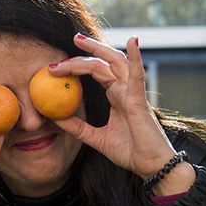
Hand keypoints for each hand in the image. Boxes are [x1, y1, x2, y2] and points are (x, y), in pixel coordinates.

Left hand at [50, 34, 188, 184]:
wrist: (150, 166)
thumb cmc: (130, 151)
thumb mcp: (96, 138)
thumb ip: (77, 127)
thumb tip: (55, 118)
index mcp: (116, 95)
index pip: (95, 71)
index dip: (77, 66)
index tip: (56, 66)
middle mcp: (124, 89)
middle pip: (102, 62)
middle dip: (85, 51)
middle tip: (70, 40)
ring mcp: (132, 92)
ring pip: (114, 62)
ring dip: (98, 49)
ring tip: (80, 40)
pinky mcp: (139, 99)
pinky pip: (137, 75)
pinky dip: (136, 57)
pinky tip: (132, 41)